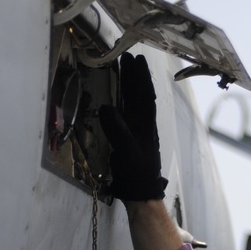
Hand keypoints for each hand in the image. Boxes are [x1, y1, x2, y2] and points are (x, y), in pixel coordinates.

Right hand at [98, 52, 166, 202]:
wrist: (140, 193)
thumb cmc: (136, 173)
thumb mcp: (126, 150)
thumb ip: (117, 129)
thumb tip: (105, 108)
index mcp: (145, 124)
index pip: (144, 94)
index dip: (141, 76)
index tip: (136, 58)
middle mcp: (143, 124)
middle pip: (140, 94)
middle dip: (134, 76)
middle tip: (127, 57)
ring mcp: (138, 131)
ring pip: (134, 102)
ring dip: (130, 85)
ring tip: (123, 69)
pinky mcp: (131, 138)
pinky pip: (128, 113)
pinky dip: (124, 101)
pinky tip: (119, 98)